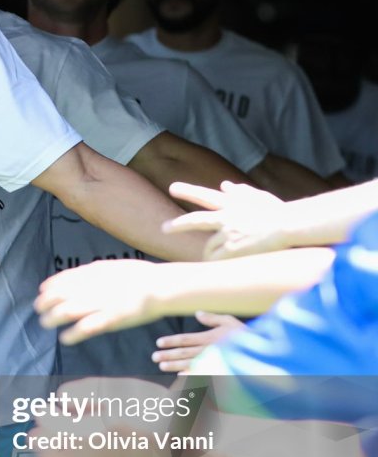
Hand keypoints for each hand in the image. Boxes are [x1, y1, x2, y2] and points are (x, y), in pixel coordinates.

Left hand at [35, 259, 160, 343]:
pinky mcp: (109, 320)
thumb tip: (75, 276)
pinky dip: (72, 334)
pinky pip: (85, 328)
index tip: (42, 291)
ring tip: (45, 323)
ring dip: (51, 318)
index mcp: (91, 274)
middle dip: (44, 303)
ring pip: (66, 312)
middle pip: (58, 296)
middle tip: (38, 309)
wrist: (160, 286)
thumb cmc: (138, 276)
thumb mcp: (110, 267)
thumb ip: (92, 273)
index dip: (49, 286)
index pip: (61, 279)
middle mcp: (91, 288)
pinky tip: (65, 338)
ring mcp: (99, 304)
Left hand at [152, 312, 246, 373]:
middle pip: (184, 352)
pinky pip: (203, 374)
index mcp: (209, 338)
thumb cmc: (246, 335)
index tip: (158, 342)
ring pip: (190, 364)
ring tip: (161, 366)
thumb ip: (212, 318)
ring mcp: (214, 362)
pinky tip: (180, 376)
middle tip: (154, 357)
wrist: (263, 351)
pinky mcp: (220, 370)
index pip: (185, 339)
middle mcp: (209, 350)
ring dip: (174, 365)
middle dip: (168, 355)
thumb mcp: (230, 321)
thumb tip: (197, 313)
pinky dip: (191, 376)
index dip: (171, 341)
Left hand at [164, 181, 288, 259]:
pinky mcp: (232, 249)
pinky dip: (216, 266)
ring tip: (207, 263)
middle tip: (164, 228)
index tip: (172, 188)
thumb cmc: (280, 213)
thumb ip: (240, 191)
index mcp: (233, 203)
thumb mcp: (260, 197)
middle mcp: (226, 216)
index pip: (205, 195)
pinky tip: (213, 272)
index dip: (188, 192)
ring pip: (209, 248)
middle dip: (177, 224)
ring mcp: (228, 233)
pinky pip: (218, 260)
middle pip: (195, 220)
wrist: (291, 226)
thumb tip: (225, 184)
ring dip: (208, 255)